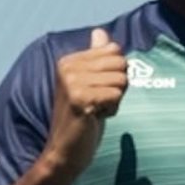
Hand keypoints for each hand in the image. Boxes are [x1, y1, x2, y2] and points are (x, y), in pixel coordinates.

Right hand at [41, 28, 127, 179]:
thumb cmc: (82, 118)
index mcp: (69, 60)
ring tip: (95, 110)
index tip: (97, 91)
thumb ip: (96, 57)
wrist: (64, 152)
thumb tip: (100, 31)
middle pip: (121, 63)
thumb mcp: (90, 84)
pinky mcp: (79, 98)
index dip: (115, 74)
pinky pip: (116, 95)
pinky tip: (94, 117)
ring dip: (115, 99)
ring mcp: (71, 81)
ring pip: (121, 80)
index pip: (114, 50)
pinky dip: (112, 109)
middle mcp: (67, 66)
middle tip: (98, 102)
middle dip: (118, 86)